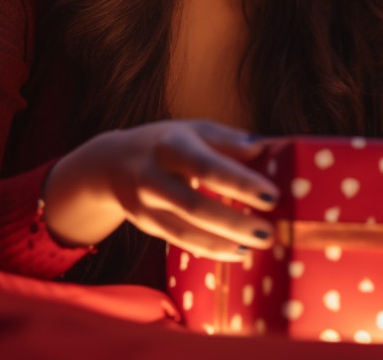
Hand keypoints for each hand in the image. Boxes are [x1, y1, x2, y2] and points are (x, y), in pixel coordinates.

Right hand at [43, 120, 279, 260]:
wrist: (110, 163)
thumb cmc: (168, 142)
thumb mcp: (195, 130)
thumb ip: (228, 140)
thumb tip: (263, 149)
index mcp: (170, 146)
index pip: (207, 167)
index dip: (239, 183)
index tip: (272, 196)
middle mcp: (153, 177)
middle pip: (194, 206)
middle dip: (233, 223)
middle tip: (268, 233)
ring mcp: (145, 206)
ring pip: (185, 231)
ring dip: (223, 242)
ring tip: (256, 245)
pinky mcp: (147, 225)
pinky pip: (180, 241)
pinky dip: (209, 249)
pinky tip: (236, 252)